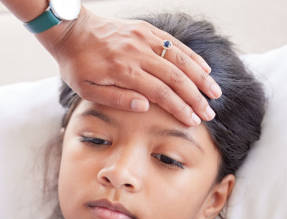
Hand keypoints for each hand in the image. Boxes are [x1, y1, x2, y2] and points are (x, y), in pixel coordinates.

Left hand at [39, 7, 220, 125]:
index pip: (161, 93)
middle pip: (176, 77)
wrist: (71, 30)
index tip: (194, 121)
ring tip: (215, 93)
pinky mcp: (146, 30)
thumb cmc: (77, 64)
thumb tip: (145, 107)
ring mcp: (144, 39)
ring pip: (180, 58)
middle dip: (196, 97)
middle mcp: (138, 54)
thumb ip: (117, 99)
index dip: (180, 108)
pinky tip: (204, 69)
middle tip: (209, 114)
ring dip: (201, 77)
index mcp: (124, 72)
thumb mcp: (88, 89)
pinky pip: (174, 43)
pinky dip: (191, 56)